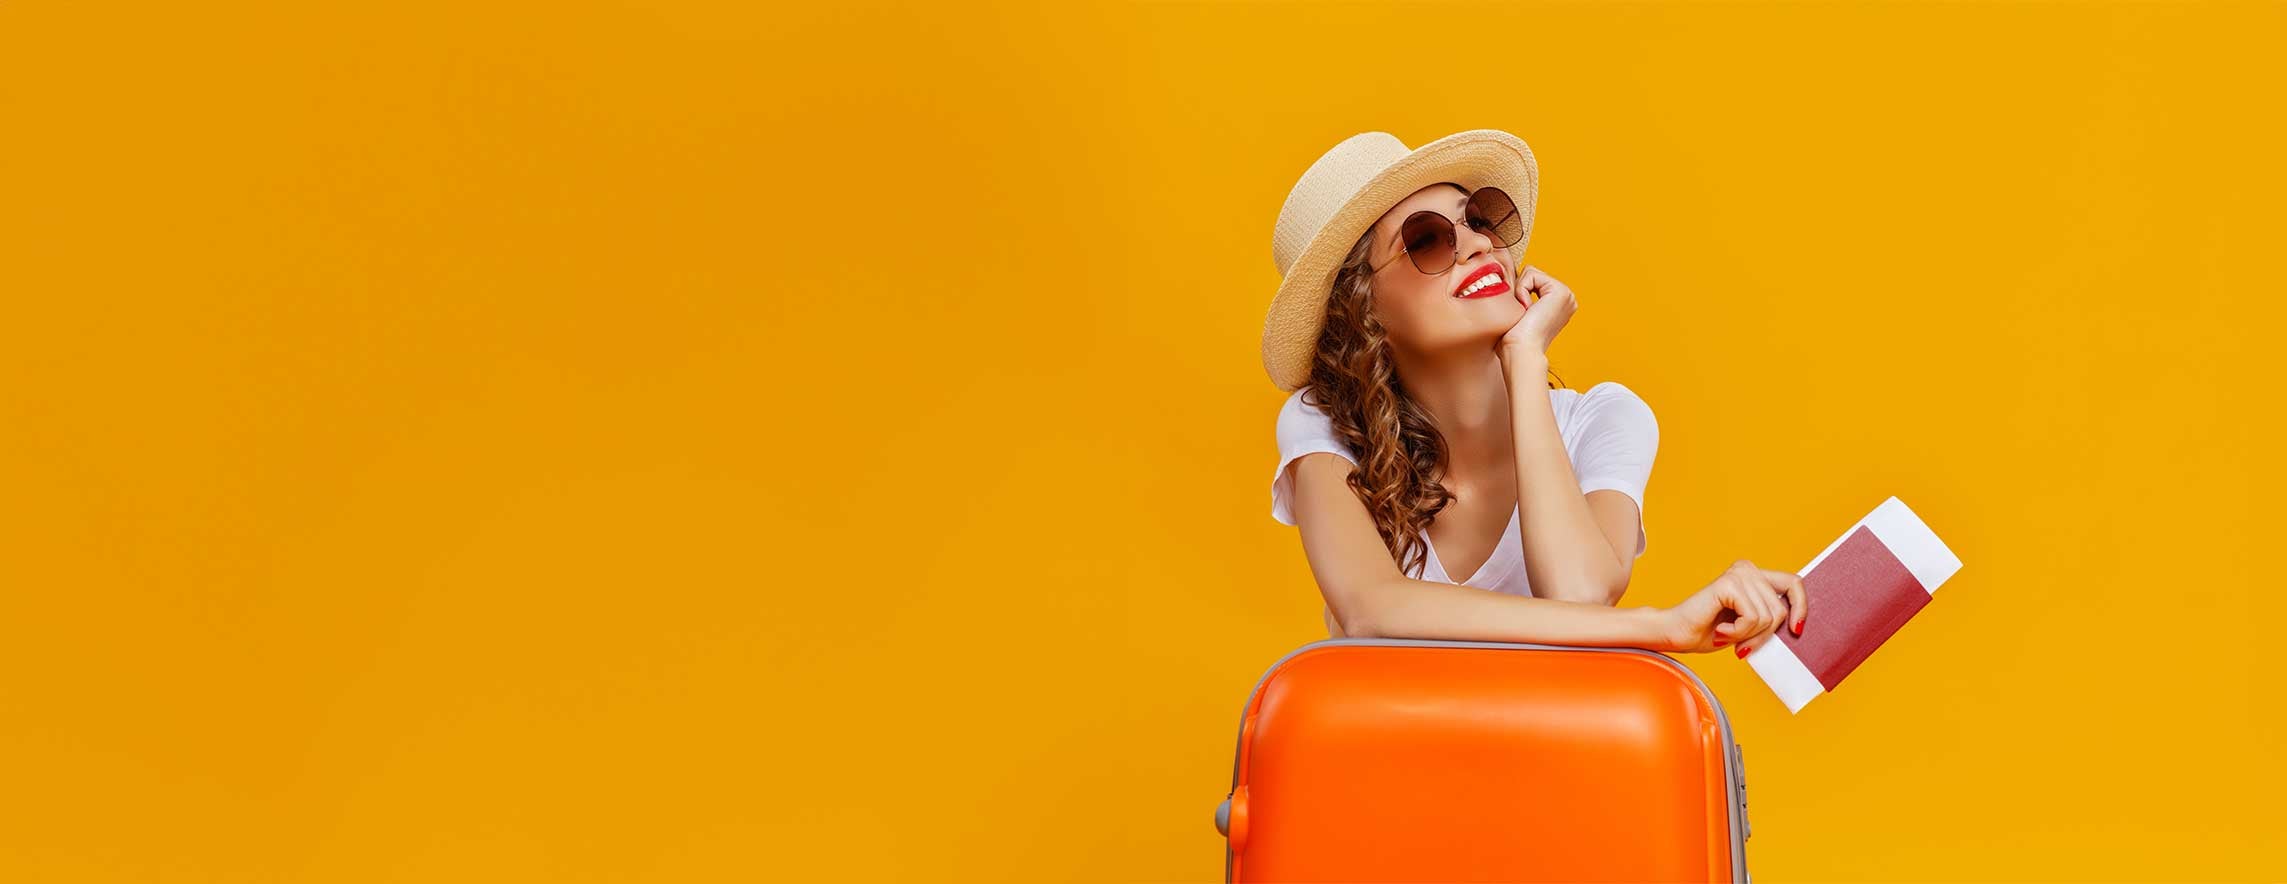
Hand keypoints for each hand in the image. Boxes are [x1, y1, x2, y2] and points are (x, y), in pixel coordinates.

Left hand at [1495, 265, 1576, 360]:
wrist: (1520, 351)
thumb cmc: (1512, 341)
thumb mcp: (1518, 314)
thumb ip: (1519, 297)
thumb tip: (1501, 280)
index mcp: (1559, 305)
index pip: (1531, 281)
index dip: (1518, 294)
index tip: (1521, 316)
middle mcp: (1566, 299)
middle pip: (1531, 274)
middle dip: (1519, 291)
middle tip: (1522, 315)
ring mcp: (1567, 295)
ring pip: (1530, 272)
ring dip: (1520, 292)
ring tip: (1525, 314)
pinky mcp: (1561, 291)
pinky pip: (1531, 274)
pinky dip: (1521, 290)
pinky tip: (1527, 310)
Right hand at [1653, 560, 1807, 655]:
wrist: (1676, 634)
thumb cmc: (1710, 632)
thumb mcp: (1751, 626)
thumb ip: (1771, 618)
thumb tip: (1799, 627)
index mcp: (1755, 575)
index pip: (1794, 584)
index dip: (1801, 608)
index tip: (1796, 630)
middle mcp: (1747, 569)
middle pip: (1780, 609)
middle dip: (1763, 635)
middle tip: (1741, 644)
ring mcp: (1738, 574)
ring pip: (1768, 616)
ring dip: (1747, 635)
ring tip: (1726, 635)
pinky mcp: (1728, 584)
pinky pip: (1752, 618)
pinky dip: (1737, 633)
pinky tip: (1720, 631)